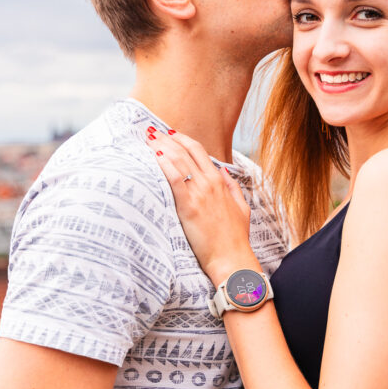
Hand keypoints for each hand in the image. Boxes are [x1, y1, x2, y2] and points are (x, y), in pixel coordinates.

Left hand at [148, 128, 255, 282]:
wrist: (232, 258)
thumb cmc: (235, 237)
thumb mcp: (241, 207)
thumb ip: (231, 187)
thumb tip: (223, 171)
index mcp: (219, 181)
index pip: (198, 150)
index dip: (182, 139)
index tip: (169, 132)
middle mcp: (209, 182)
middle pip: (184, 151)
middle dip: (166, 138)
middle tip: (150, 130)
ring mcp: (199, 193)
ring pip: (178, 160)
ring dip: (161, 146)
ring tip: (146, 138)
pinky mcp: (189, 205)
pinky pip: (174, 179)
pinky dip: (164, 165)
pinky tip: (155, 156)